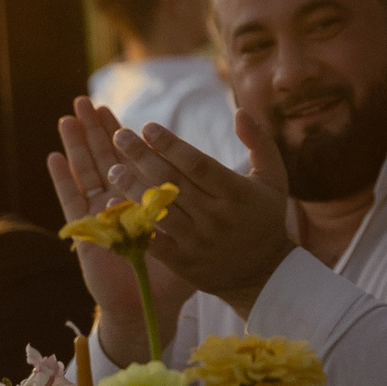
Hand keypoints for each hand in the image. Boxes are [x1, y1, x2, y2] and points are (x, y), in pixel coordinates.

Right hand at [49, 99, 195, 364]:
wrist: (148, 309)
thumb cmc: (176, 277)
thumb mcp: (197, 238)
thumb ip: (208, 212)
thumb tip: (230, 190)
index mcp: (146, 200)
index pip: (135, 160)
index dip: (126, 136)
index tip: (119, 109)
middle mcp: (120, 204)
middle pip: (105, 158)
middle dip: (96, 130)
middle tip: (86, 100)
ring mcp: (101, 216)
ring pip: (86, 173)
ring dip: (76, 145)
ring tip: (68, 116)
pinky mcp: (87, 233)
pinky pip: (73, 202)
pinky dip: (63, 180)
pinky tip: (54, 157)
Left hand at [106, 115, 296, 323]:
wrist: (265, 275)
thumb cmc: (266, 218)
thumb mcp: (273, 177)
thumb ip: (259, 141)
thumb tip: (241, 110)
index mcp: (236, 193)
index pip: (198, 164)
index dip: (171, 145)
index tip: (147, 127)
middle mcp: (216, 217)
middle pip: (173, 183)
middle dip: (142, 157)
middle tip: (120, 136)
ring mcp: (199, 241)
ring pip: (160, 211)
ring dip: (132, 188)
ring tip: (113, 168)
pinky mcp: (185, 262)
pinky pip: (153, 242)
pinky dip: (133, 223)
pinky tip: (113, 206)